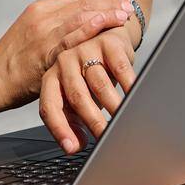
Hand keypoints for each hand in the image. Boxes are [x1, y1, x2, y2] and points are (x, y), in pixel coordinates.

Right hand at [0, 0, 130, 112]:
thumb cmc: (12, 61)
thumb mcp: (31, 34)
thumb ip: (53, 25)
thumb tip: (79, 21)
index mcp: (38, 8)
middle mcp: (41, 16)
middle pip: (81, 2)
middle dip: (108, 0)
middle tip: (128, 1)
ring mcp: (42, 34)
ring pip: (80, 15)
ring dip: (106, 12)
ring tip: (125, 13)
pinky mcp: (44, 54)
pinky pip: (71, 37)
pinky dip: (90, 27)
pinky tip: (105, 23)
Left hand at [38, 19, 138, 153]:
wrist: (108, 36)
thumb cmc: (91, 74)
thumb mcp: (78, 97)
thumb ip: (72, 120)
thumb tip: (76, 146)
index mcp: (51, 78)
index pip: (50, 107)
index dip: (60, 129)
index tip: (72, 148)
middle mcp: (64, 62)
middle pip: (77, 96)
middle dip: (93, 121)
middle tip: (106, 138)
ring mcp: (85, 50)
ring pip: (99, 84)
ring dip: (113, 106)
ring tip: (123, 123)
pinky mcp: (107, 43)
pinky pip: (120, 69)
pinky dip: (129, 86)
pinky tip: (135, 98)